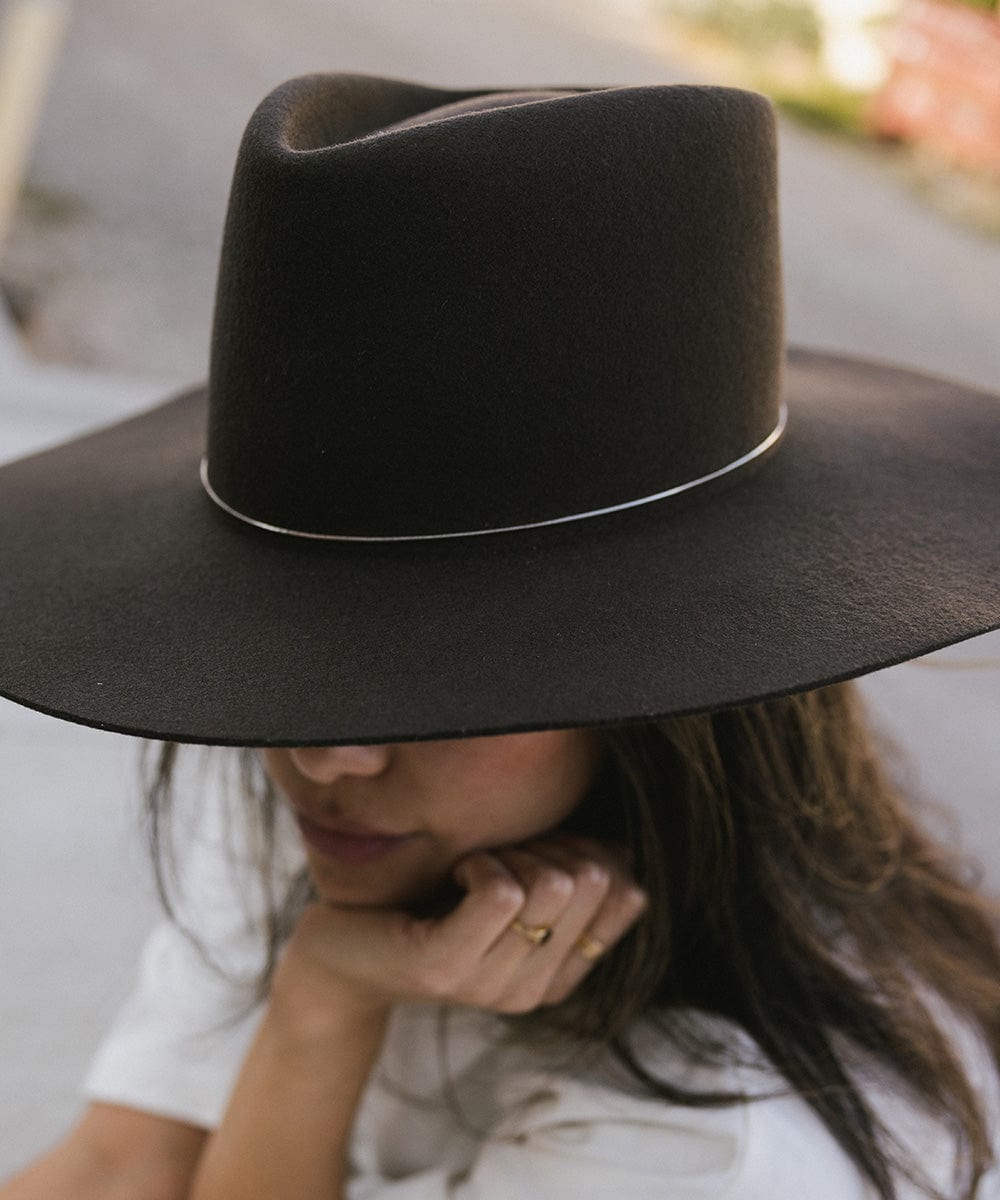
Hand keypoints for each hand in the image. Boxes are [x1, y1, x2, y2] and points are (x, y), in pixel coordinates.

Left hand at [271, 834, 646, 1027]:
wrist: (341, 953)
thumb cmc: (432, 902)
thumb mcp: (512, 889)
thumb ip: (568, 878)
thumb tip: (622, 853)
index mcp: (561, 973)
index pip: (629, 894)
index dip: (592, 851)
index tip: (541, 850)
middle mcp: (536, 989)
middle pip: (593, 880)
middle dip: (549, 845)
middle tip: (499, 855)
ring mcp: (492, 985)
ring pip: (551, 883)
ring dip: (512, 852)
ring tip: (474, 866)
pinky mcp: (446, 966)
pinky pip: (500, 891)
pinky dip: (480, 861)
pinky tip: (454, 872)